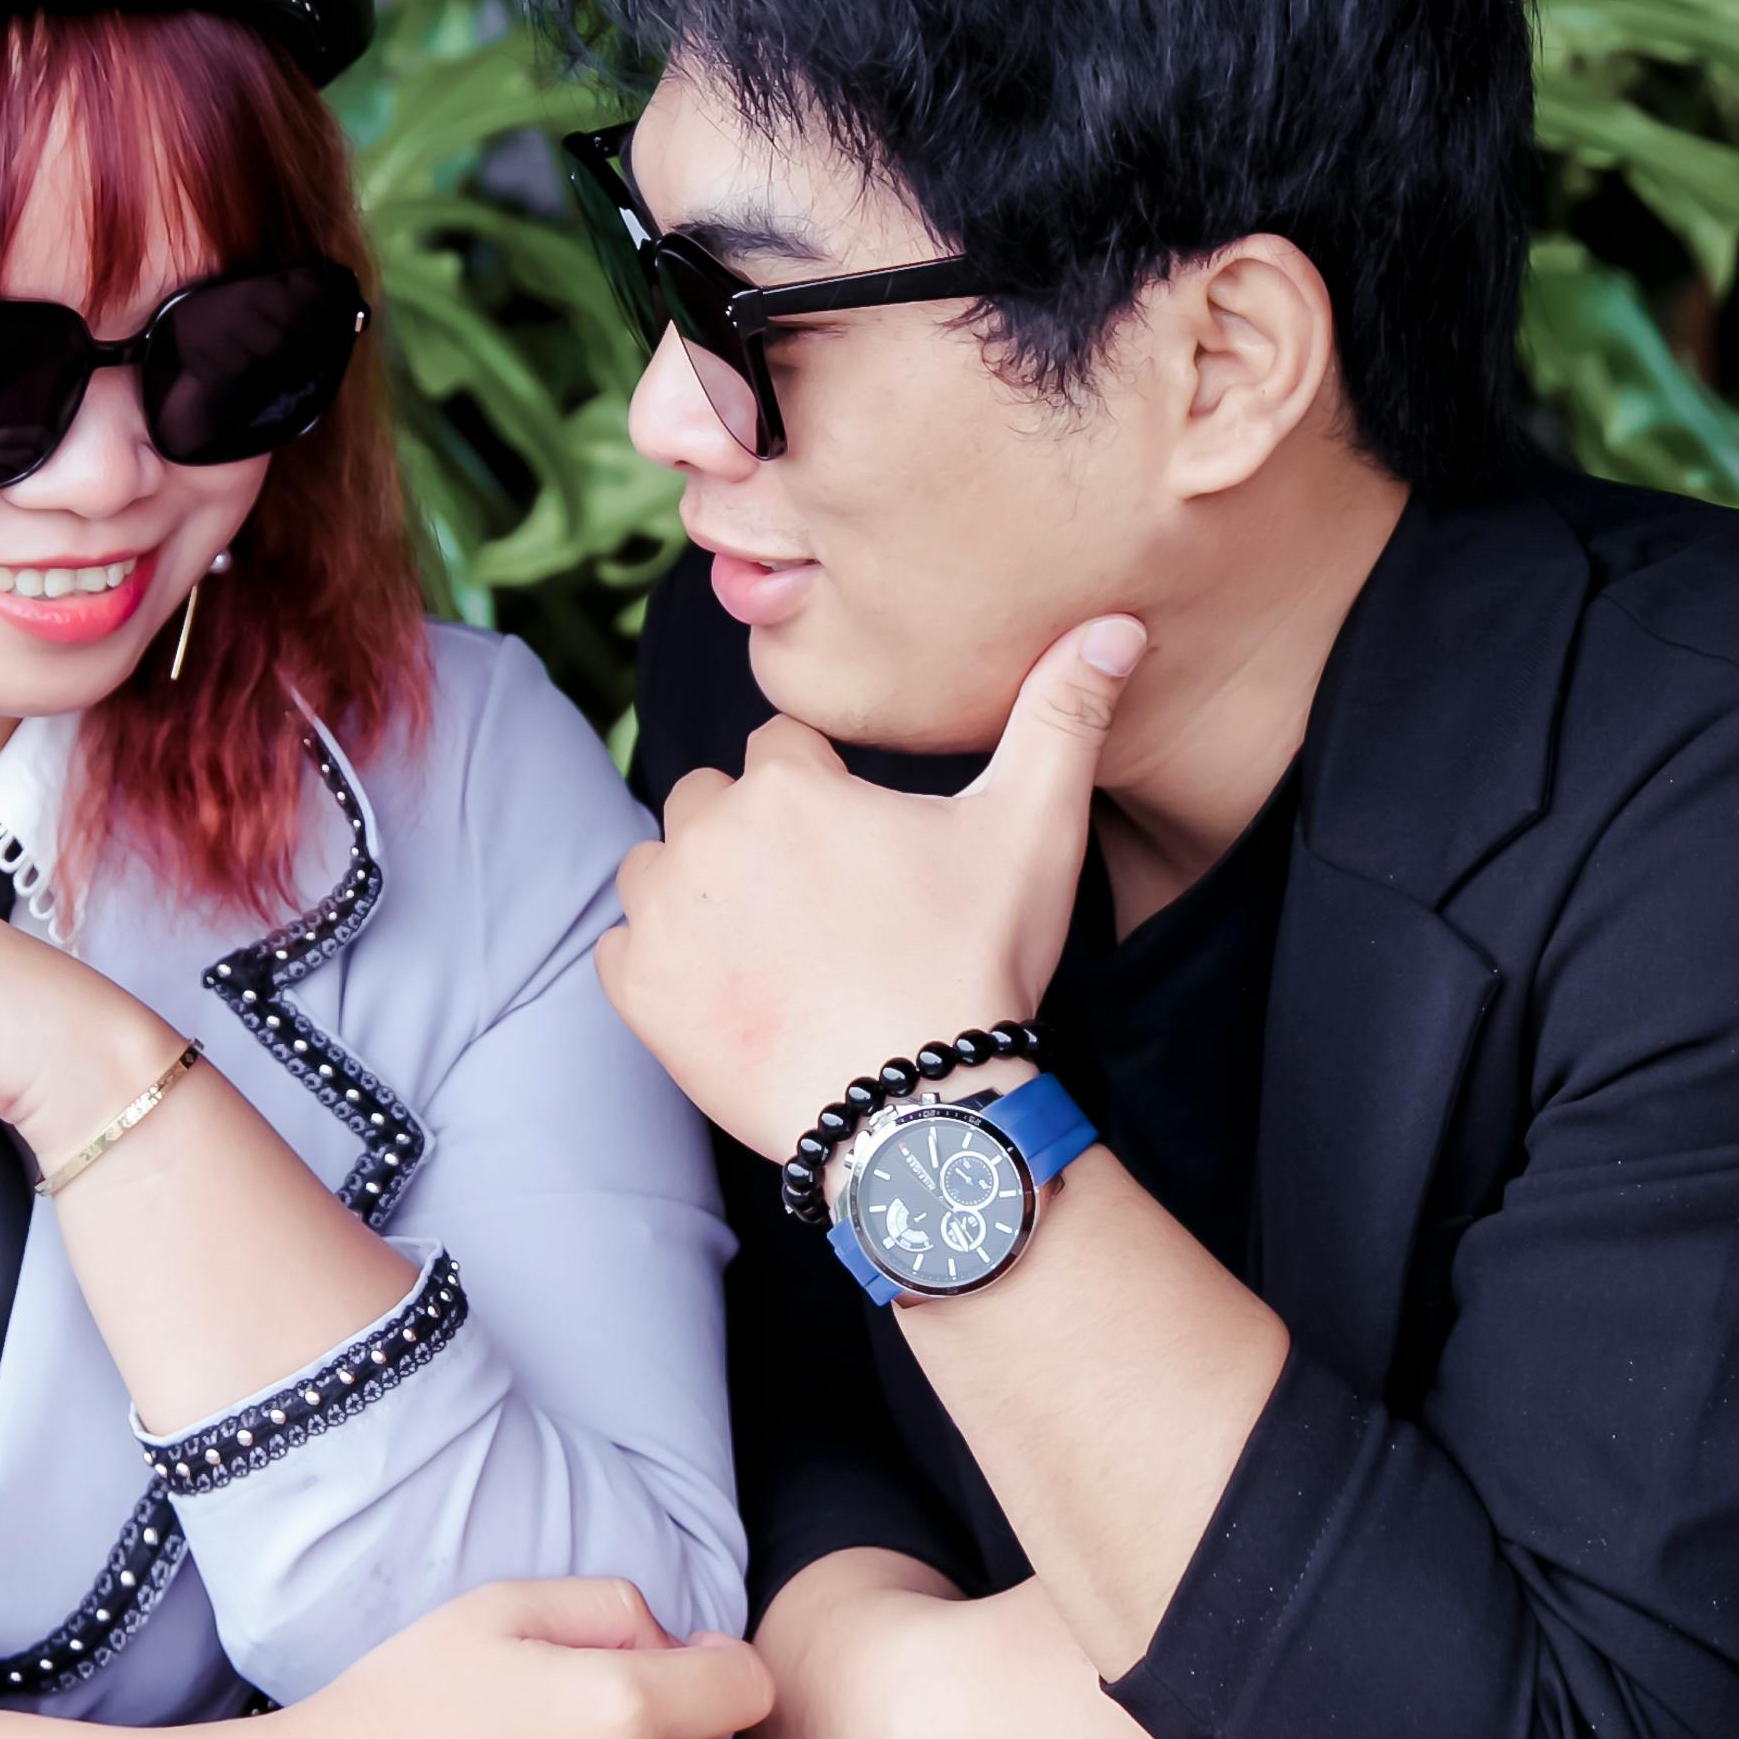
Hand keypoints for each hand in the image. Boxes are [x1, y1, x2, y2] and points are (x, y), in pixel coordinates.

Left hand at [598, 618, 1143, 1159]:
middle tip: (819, 902)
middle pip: (712, 800)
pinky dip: (663, 963)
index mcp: (785, 784)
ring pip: (659, 867)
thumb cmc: (974, 965)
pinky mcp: (636, 991)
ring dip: (699, 891)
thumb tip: (1115, 626)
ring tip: (772, 944)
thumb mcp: (1033, 831)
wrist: (916, 1113)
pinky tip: (731, 990)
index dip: (821, 792)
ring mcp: (662, 917)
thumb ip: (1062, 718)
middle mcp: (705, 836)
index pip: (779, 747)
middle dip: (753, 835)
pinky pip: (624, 947)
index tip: (858, 849)